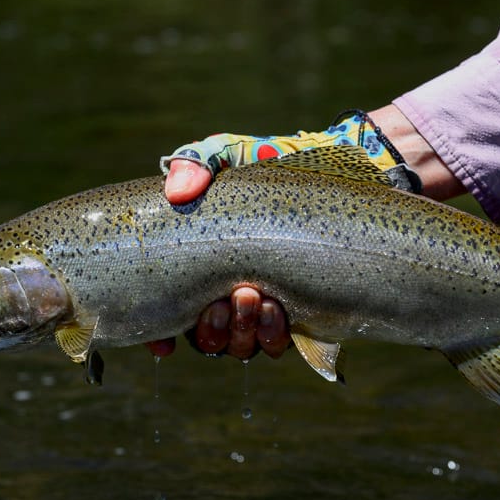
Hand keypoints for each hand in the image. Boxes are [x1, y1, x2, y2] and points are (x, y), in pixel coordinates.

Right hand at [146, 106, 463, 360]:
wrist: (340, 167)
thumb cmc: (272, 160)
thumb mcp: (228, 154)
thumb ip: (197, 162)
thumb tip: (178, 191)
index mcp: (200, 263)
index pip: (169, 311)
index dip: (159, 333)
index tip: (163, 341)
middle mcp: (227, 291)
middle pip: (205, 337)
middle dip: (209, 328)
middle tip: (223, 301)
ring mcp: (265, 304)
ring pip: (239, 345)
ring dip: (240, 331)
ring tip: (252, 296)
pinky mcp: (300, 311)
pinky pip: (278, 342)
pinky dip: (273, 332)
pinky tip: (278, 306)